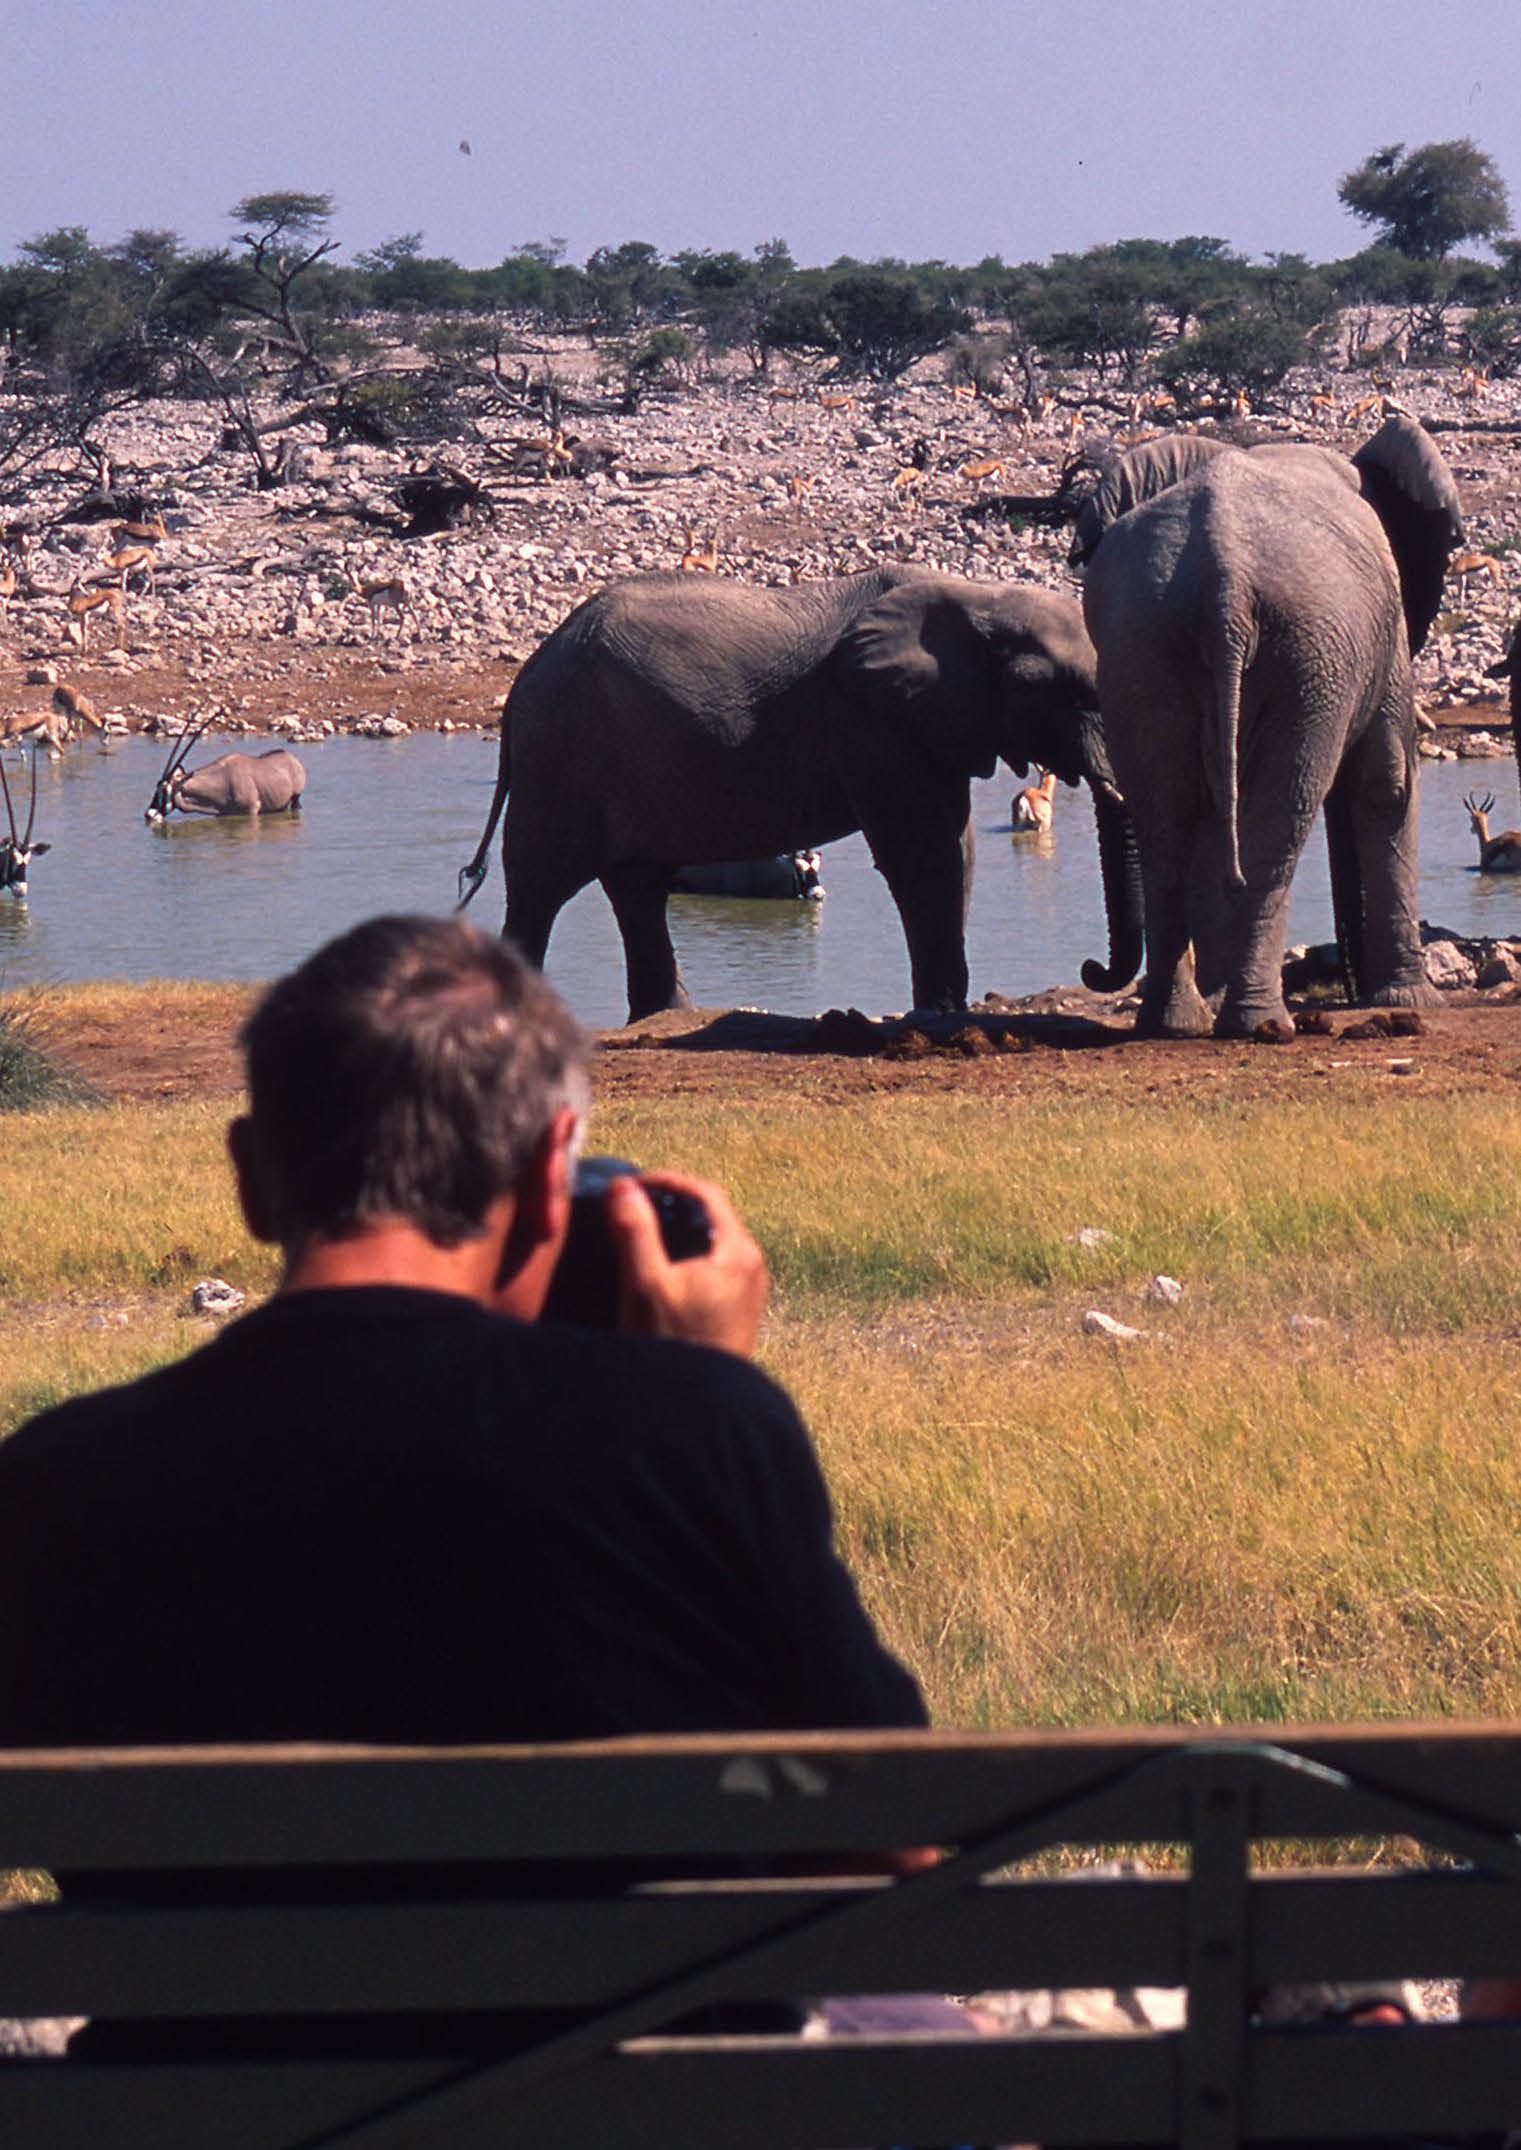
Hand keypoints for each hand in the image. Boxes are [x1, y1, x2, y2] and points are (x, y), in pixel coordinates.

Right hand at [605, 1172, 767, 1357]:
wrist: (698, 1411)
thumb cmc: (674, 1346)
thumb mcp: (645, 1285)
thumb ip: (635, 1232)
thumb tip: (623, 1186)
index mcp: (738, 1252)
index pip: (705, 1193)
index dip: (666, 1181)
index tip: (631, 1185)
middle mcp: (752, 1265)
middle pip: (711, 1214)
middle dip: (670, 1204)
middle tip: (631, 1206)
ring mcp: (749, 1288)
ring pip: (710, 1239)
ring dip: (676, 1230)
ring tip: (639, 1232)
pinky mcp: (738, 1307)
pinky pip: (713, 1263)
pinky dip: (685, 1253)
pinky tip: (657, 1267)